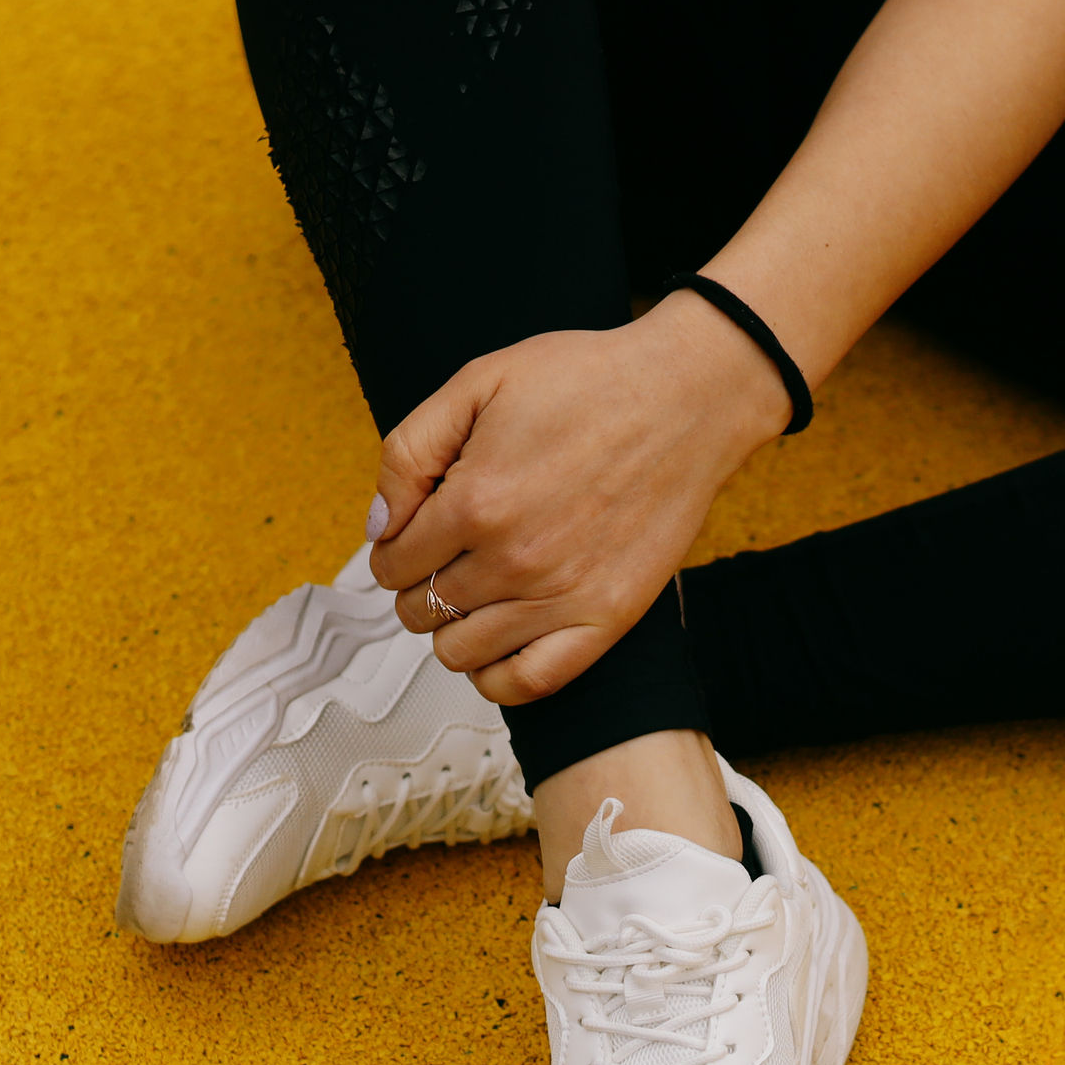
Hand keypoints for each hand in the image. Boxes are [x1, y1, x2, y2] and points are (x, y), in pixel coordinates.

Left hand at [366, 296, 791, 705]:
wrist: (686, 398)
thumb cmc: (588, 381)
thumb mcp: (478, 383)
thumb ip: (408, 452)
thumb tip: (378, 525)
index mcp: (474, 501)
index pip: (391, 562)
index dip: (391, 549)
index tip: (411, 536)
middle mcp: (513, 560)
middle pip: (420, 610)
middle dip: (417, 586)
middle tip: (443, 557)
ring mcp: (561, 596)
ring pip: (460, 653)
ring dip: (450, 628)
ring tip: (472, 593)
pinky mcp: (607, 619)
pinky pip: (528, 683)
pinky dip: (497, 676)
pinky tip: (499, 642)